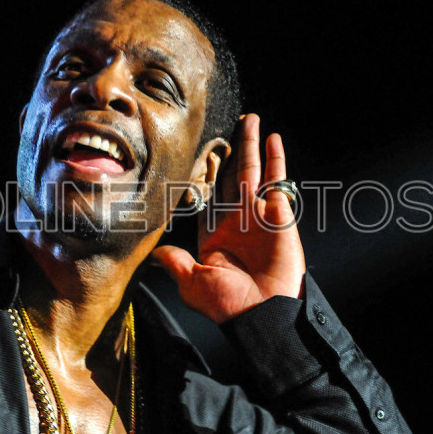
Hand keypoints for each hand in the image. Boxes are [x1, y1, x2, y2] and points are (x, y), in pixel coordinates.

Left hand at [152, 114, 305, 323]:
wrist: (261, 313)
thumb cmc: (227, 304)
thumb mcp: (191, 283)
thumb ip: (175, 262)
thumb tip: (153, 253)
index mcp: (214, 235)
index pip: (207, 196)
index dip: (204, 175)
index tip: (200, 155)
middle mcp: (236, 220)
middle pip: (231, 176)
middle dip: (230, 151)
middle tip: (230, 126)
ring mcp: (259, 214)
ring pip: (252, 170)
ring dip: (251, 144)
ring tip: (250, 120)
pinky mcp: (279, 214)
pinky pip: (277, 180)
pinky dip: (275, 158)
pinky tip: (272, 138)